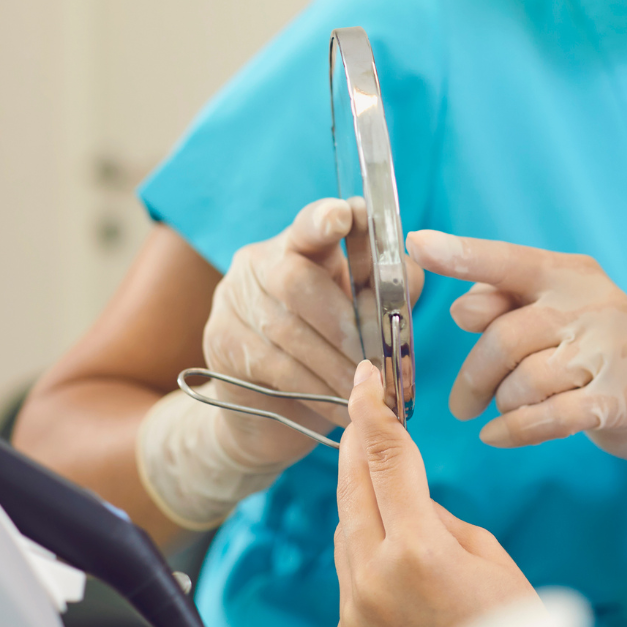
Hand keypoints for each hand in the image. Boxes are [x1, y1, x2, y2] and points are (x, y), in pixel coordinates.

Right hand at [202, 197, 422, 466]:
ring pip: (287, 330)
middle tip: (374, 359)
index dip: (325, 219)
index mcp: (301, 243)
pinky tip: (340, 405)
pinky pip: (274, 366)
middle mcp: (260, 262)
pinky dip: (316, 388)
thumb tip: (406, 277)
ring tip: (366, 388)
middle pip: (297, 281)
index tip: (344, 217)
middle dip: (343, 324)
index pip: (311, 223)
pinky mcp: (220, 341)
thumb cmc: (329, 349)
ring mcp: (234, 300)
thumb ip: (389, 290)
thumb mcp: (363, 313)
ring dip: (334, 364)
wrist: (269, 409)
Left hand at [334, 359, 535, 626]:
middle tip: (363, 408)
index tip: (364, 379)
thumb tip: (408, 499)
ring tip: (392, 483)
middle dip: (357, 444)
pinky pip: (350, 571)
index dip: (371, 412)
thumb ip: (439, 519)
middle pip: (352, 488)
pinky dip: (367, 548)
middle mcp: (375, 578)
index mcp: (419, 550)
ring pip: (346, 530)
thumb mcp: (490, 558)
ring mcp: (356, 609)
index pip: (384, 460)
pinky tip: (398, 549)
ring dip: (363, 499)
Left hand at [403, 231, 626, 457]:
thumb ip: (504, 307)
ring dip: (503, 404)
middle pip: (505, 337)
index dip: (462, 255)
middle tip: (462, 404)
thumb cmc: (591, 353)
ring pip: (524, 382)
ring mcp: (614, 349)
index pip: (509, 262)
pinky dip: (515, 431)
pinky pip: (549, 417)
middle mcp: (596, 303)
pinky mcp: (624, 397)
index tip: (418, 245)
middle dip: (474, 377)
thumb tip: (462, 309)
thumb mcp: (551, 318)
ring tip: (507, 410)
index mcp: (569, 274)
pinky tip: (497, 437)